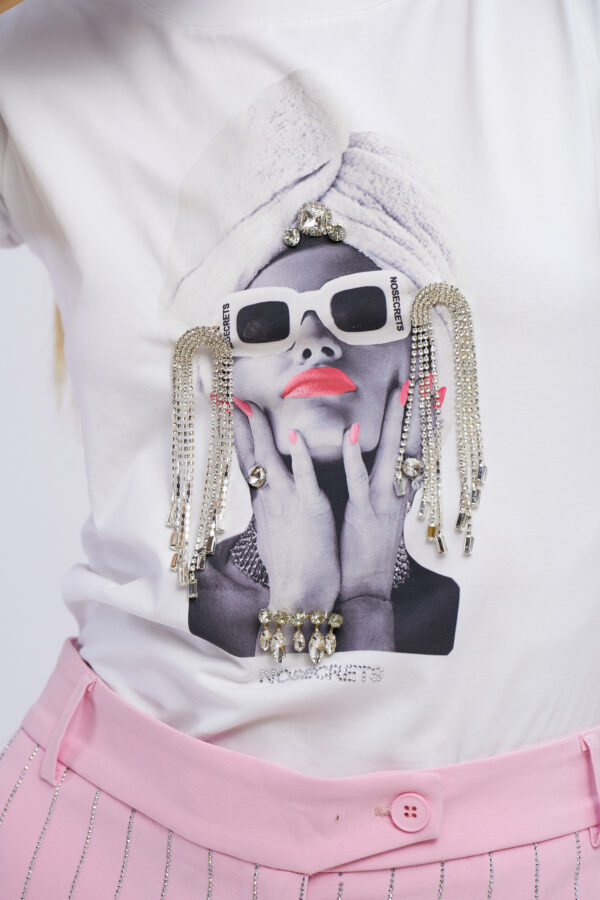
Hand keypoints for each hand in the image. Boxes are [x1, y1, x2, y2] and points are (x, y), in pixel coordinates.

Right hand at [234, 401, 340, 611]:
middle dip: (240, 423)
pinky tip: (294, 435)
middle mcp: (271, 498)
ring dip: (261, 431)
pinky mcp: (311, 509)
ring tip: (251, 404)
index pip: (247, 460)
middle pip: (250, 453)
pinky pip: (304, 478)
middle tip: (227, 395)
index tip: (229, 409)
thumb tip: (267, 498)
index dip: (237, 434)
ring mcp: (288, 502)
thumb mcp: (275, 534)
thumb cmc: (292, 568)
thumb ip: (272, 510)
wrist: (300, 597)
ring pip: (270, 459)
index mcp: (265, 502)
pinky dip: (299, 457)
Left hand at [339, 386, 409, 602]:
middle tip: (426, 377)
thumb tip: (390, 470)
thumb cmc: (365, 551)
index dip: (428, 420)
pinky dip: (356, 454)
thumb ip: (386, 490)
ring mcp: (382, 501)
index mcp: (401, 492)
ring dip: (397, 421)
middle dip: (419, 410)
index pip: (419, 449)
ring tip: (402, 390)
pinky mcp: (362, 513)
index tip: (435, 391)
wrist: (365, 588)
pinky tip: (354, 431)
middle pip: (412, 444)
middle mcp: (397, 492)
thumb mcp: (380, 516)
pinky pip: (360, 479)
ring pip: (392, 454)